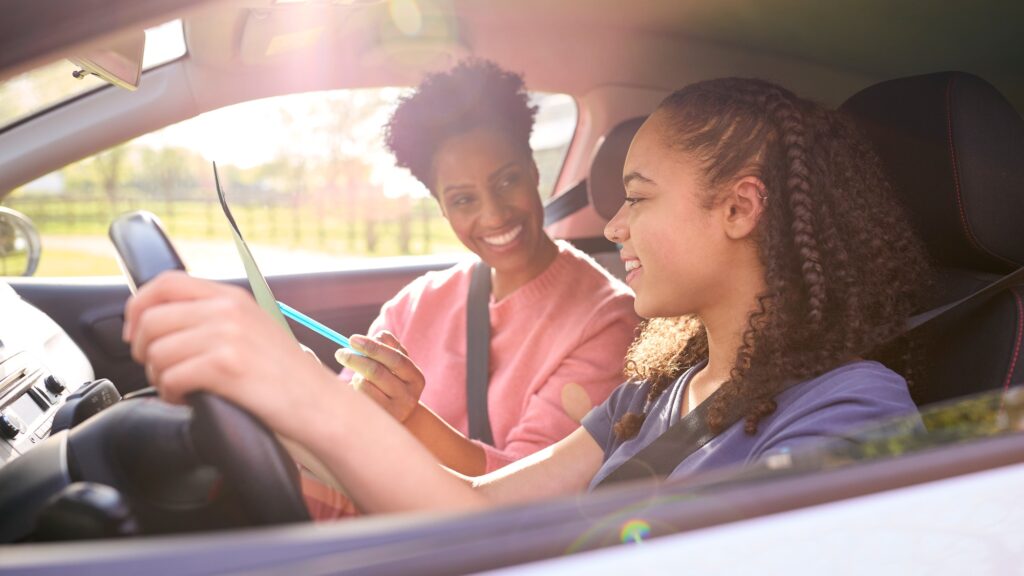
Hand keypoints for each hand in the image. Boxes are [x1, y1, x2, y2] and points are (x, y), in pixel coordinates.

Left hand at [123, 271, 327, 438]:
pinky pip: (171, 377)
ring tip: (180, 388)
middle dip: (144, 351)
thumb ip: (214, 317)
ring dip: (159, 377)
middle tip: (160, 371)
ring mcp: (228, 336)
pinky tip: (189, 399)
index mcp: (232, 296)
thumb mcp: (252, 329)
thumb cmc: (285, 376)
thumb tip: (160, 321)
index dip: (138, 306)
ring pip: (157, 352)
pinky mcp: (227, 366)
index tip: (135, 333)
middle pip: (152, 319)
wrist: (319, 404)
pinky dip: (172, 394)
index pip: (166, 282)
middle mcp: (229, 309)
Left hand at [336, 331, 424, 422]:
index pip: (395, 358)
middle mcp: (409, 397)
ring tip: (357, 377)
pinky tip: (356, 390)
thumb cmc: (393, 383)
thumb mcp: (396, 366)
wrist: (397, 417)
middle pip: (377, 372)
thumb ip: (389, 346)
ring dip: (355, 376)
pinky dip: (353, 389)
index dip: (373, 347)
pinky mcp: (376, 420)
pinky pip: (356, 398)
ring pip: (364, 385)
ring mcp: (394, 412)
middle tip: (340, 353)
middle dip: (355, 358)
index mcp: (415, 378)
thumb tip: (377, 336)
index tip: (352, 339)